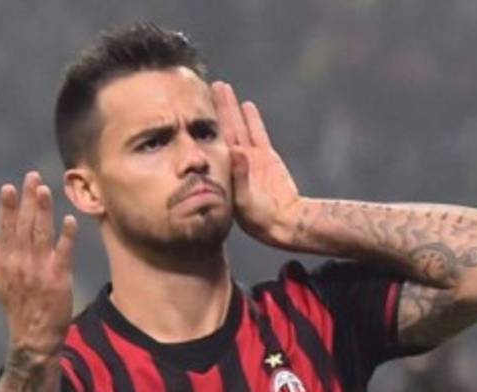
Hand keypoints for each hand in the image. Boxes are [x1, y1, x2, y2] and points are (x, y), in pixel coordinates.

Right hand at [0, 171, 76, 353]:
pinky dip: (66, 237)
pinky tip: (69, 220)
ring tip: (44, 190)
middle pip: (24, 225)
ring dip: (43, 211)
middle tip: (32, 176)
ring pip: (41, 235)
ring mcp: (40, 270)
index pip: (6, 228)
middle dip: (27, 200)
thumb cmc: (17, 307)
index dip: (8, 207)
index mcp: (6, 261)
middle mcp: (21, 263)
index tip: (9, 187)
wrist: (34, 336)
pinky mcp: (58, 279)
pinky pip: (63, 254)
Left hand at [211, 81, 302, 246]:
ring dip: (231, 108)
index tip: (192, 104)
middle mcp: (235, 161)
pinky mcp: (267, 158)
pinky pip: (258, 133)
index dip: (202, 123)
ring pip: (239, 126)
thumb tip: (237, 150)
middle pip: (223, 128)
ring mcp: (252, 158)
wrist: (284, 222)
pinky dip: (252, 119)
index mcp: (224, 170)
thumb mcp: (246, 200)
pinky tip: (246, 104)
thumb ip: (241, 175)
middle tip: (207, 84)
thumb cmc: (261, 218)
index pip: (211, 141)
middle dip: (216, 107)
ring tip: (222, 87)